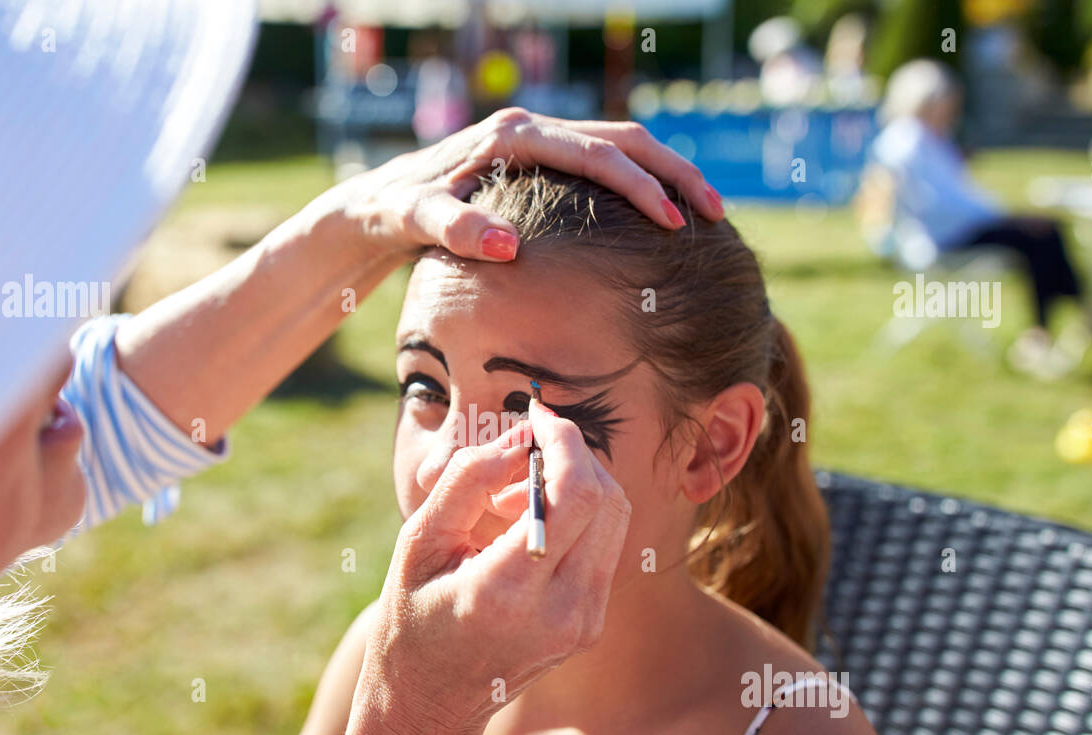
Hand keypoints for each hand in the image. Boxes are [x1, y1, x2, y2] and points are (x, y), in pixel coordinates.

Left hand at [343, 107, 723, 262]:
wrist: (378, 202)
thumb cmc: (396, 214)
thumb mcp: (416, 222)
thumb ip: (456, 231)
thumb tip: (509, 249)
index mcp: (513, 137)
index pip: (595, 154)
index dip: (639, 186)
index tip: (674, 222)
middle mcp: (531, 127)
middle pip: (622, 138)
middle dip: (673, 173)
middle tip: (713, 214)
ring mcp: (538, 138)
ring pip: (620, 144)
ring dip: (665, 174)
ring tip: (704, 214)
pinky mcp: (540, 156)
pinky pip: (603, 160)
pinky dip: (639, 181)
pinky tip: (661, 214)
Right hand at [358, 400, 630, 734]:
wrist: (431, 702)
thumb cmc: (412, 615)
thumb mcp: (419, 540)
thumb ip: (470, 478)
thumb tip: (524, 435)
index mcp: (505, 591)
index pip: (573, 495)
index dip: (563, 441)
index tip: (535, 414)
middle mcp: (558, 611)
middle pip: (606, 500)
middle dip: (573, 454)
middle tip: (526, 443)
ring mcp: (583, 623)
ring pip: (616, 519)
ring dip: (578, 481)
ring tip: (517, 488)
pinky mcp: (591, 625)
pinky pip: (606, 545)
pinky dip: (579, 513)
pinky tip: (531, 519)